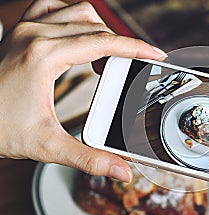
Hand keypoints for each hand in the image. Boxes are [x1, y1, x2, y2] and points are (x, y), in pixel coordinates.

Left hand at [0, 0, 166, 181]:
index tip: (155, 54)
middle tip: (133, 67)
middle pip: (95, 27)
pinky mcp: (19, 32)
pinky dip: (73, 19)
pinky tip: (77, 37)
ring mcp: (25, 29)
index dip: (135, 48)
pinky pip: (53, 9)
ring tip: (107, 57)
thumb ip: (89, 159)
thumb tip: (121, 170)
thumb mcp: (46, 147)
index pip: (103, 43)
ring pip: (77, 13)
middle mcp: (34, 34)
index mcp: (44, 56)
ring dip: (99, 31)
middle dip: (121, 45)